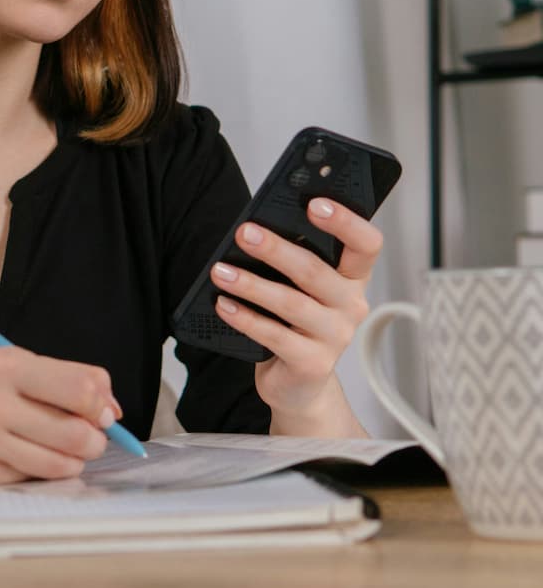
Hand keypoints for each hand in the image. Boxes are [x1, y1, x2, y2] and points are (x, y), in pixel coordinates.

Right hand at [0, 348, 122, 484]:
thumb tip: (112, 411)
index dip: (103, 406)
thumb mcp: (6, 367)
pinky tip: (19, 458)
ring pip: (60, 463)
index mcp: (7, 364)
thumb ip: (59, 381)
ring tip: (59, 452)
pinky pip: (29, 479)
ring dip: (71, 461)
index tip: (103, 413)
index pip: (82, 387)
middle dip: (95, 441)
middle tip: (89, 441)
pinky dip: (36, 472)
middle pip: (78, 432)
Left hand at [209, 198, 381, 418]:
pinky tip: (224, 304)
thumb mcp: (302, 289)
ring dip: (251, 284)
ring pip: (291, 303)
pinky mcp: (313, 363)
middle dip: (276, 249)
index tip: (315, 203)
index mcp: (353, 279)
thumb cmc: (296, 323)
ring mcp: (336, 336)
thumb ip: (293, 261)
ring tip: (220, 271)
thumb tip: (256, 229)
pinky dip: (245, 318)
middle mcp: (352, 305)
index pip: (367, 244)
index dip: (346, 222)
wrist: (298, 384)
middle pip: (315, 271)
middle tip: (244, 232)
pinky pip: (275, 336)